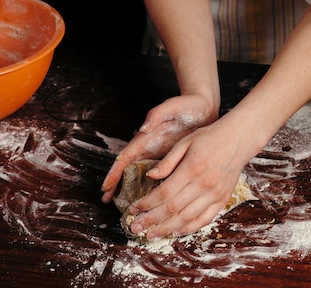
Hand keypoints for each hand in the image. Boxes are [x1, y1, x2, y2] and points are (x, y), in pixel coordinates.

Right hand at [101, 94, 217, 202]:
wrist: (205, 107)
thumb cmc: (187, 105)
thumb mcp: (172, 106)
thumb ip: (156, 114)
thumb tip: (143, 127)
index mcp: (147, 137)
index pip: (126, 158)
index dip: (115, 173)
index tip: (105, 188)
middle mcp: (151, 147)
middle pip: (130, 169)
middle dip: (118, 185)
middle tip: (108, 202)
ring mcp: (161, 154)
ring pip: (143, 175)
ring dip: (134, 189)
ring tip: (128, 206)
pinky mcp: (174, 158)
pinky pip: (161, 176)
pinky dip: (154, 188)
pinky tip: (154, 201)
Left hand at [125, 116, 256, 238]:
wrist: (238, 139)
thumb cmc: (210, 137)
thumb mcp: (186, 142)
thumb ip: (167, 161)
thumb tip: (150, 176)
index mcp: (192, 168)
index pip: (164, 193)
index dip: (146, 204)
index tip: (133, 209)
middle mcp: (204, 184)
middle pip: (172, 209)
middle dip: (151, 220)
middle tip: (136, 227)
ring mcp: (215, 194)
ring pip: (187, 218)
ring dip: (167, 228)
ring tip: (151, 234)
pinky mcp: (223, 199)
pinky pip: (204, 219)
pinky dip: (188, 228)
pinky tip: (175, 231)